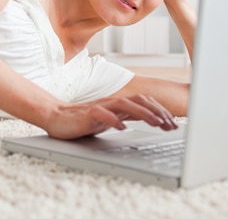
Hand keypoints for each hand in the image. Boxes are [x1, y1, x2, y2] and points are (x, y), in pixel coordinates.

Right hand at [44, 95, 177, 139]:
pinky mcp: (87, 113)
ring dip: (143, 113)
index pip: (144, 102)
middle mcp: (111, 102)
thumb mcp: (110, 119)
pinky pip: (102, 114)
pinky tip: (122, 128)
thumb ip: (127, 117)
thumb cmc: (82, 121)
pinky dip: (114, 120)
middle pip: (139, 100)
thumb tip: (151, 120)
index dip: (160, 111)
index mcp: (118, 104)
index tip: (172, 124)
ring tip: (156, 123)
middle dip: (158, 111)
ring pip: (124, 104)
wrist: (55, 117)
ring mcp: (99, 106)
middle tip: (170, 125)